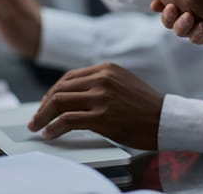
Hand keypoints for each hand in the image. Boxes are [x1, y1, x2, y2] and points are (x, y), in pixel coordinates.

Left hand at [28, 63, 163, 149]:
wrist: (166, 118)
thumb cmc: (146, 105)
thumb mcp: (123, 82)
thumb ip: (102, 82)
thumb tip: (75, 94)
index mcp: (106, 68)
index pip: (69, 77)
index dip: (53, 91)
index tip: (46, 103)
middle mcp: (102, 79)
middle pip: (60, 89)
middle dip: (44, 105)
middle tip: (37, 117)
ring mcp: (102, 97)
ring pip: (59, 102)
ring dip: (43, 116)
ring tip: (38, 126)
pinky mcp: (102, 117)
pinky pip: (67, 120)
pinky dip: (53, 127)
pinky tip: (50, 133)